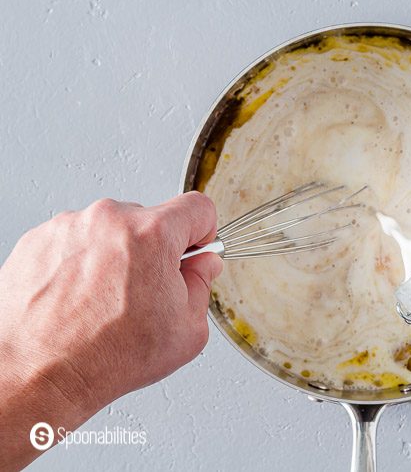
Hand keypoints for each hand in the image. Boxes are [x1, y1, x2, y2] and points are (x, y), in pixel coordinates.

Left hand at [0, 193, 221, 469]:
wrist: (35, 374)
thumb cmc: (104, 357)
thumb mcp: (186, 331)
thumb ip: (202, 286)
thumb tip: (200, 267)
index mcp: (152, 235)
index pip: (198, 207)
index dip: (203, 233)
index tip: (194, 250)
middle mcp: (109, 220)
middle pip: (151, 221)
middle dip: (155, 251)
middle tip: (145, 292)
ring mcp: (70, 226)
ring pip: (111, 231)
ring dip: (116, 256)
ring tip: (105, 301)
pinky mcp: (39, 238)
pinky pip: (76, 241)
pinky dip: (82, 264)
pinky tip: (80, 298)